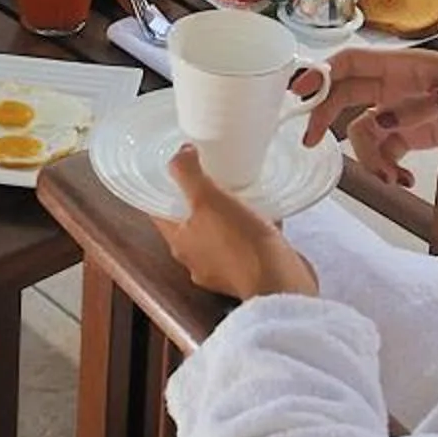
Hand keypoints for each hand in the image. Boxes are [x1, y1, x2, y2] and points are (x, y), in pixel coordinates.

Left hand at [162, 146, 318, 299]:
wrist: (278, 281)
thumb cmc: (240, 244)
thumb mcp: (208, 199)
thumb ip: (188, 174)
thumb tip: (179, 154)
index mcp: (179, 242)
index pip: (159, 211)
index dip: (163, 189)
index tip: (174, 172)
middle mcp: (195, 259)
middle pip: (188, 223)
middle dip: (197, 202)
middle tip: (208, 178)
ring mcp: (221, 269)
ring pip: (216, 235)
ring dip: (224, 217)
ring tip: (237, 194)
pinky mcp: (247, 273)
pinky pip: (242, 245)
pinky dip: (247, 231)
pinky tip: (260, 216)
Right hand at [299, 49, 437, 186]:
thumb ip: (417, 108)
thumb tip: (377, 122)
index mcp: (400, 64)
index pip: (349, 62)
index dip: (320, 73)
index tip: (299, 95)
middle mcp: (393, 85)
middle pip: (345, 97)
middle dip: (326, 118)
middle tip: (313, 143)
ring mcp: (401, 111)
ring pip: (363, 132)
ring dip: (369, 157)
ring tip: (391, 176)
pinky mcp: (412, 135)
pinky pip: (385, 151)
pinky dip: (388, 168)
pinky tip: (403, 179)